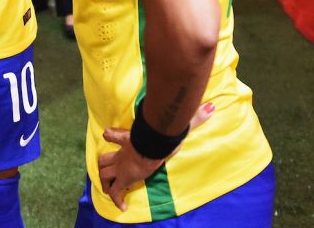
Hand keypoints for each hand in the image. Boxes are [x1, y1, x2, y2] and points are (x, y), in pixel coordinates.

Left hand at [97, 102, 214, 210]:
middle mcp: (122, 153)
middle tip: (106, 170)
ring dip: (105, 180)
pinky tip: (121, 206)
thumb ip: (194, 117)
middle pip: (104, 158)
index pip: (112, 134)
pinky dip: (117, 199)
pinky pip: (116, 191)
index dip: (111, 135)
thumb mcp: (177, 125)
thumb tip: (211, 107)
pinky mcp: (125, 177)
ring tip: (108, 187)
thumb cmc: (163, 134)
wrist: (154, 143)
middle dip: (103, 165)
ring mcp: (122, 165)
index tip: (109, 134)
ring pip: (104, 173)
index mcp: (129, 139)